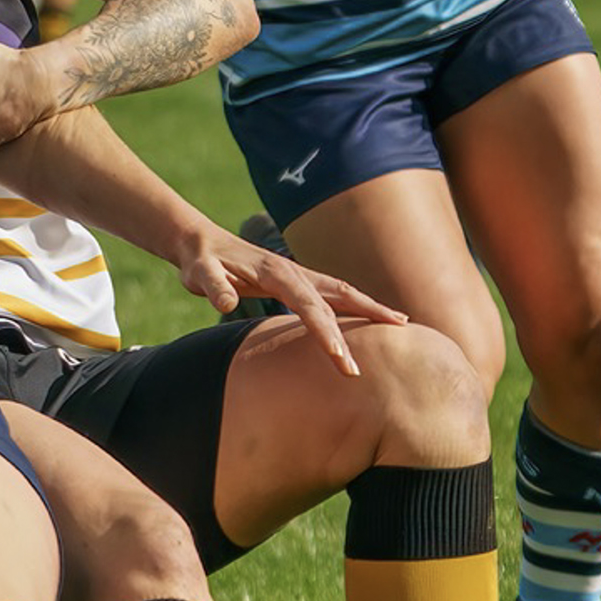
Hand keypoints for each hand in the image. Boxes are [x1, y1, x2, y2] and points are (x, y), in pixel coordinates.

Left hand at [174, 224, 405, 375]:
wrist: (199, 243)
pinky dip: (356, 305)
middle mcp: (295, 273)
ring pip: (343, 293)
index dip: (326, 333)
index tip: (340, 358)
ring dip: (371, 309)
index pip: (308, 307)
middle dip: (366, 321)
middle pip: (338, 298)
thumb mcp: (198, 273)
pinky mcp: (297, 282)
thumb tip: (226, 303)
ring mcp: (299, 276)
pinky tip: (370, 317)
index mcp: (277, 274)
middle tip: (392, 349)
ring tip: (402, 324)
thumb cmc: (200, 261)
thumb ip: (212, 286)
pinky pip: (334, 295)